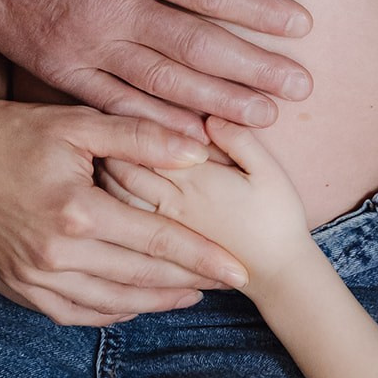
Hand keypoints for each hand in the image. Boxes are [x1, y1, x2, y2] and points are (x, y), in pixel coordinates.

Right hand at [0, 0, 312, 130]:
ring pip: (162, 81)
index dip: (258, 10)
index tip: (301, 26)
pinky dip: (156, 123)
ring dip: (217, 102)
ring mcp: (85, 44)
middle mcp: (111, 6)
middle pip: (194, 44)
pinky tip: (196, 138)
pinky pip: (116, 104)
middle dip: (252, 68)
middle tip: (299, 88)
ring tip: (264, 118)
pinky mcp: (61, 71)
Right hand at [0, 82, 250, 324]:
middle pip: (140, 278)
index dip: (203, 257)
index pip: (157, 240)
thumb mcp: (80, 122)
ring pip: (109, 302)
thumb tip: (197, 149)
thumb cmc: (17, 129)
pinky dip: (108, 312)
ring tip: (190, 295)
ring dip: (154, 302)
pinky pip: (72, 313)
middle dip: (189, 283)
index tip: (240, 270)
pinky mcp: (15, 284)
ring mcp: (33, 275)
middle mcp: (55, 253)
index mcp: (77, 212)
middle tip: (227, 285)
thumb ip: (140, 136)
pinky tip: (134, 304)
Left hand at [99, 117, 312, 291]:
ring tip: (101, 153)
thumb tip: (209, 115)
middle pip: (124, 167)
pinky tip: (109, 190)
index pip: (147, 143)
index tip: (119, 104)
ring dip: (106, 174)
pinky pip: (126, 220)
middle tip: (101, 126)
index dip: (128, 123)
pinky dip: (112, 201)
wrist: (277, 272)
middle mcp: (173, 200)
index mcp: (196, 178)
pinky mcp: (166, 241)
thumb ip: (239, 140)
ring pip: (120, 194)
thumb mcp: (268, 171)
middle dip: (108, 145)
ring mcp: (166, 223)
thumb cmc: (277, 216)